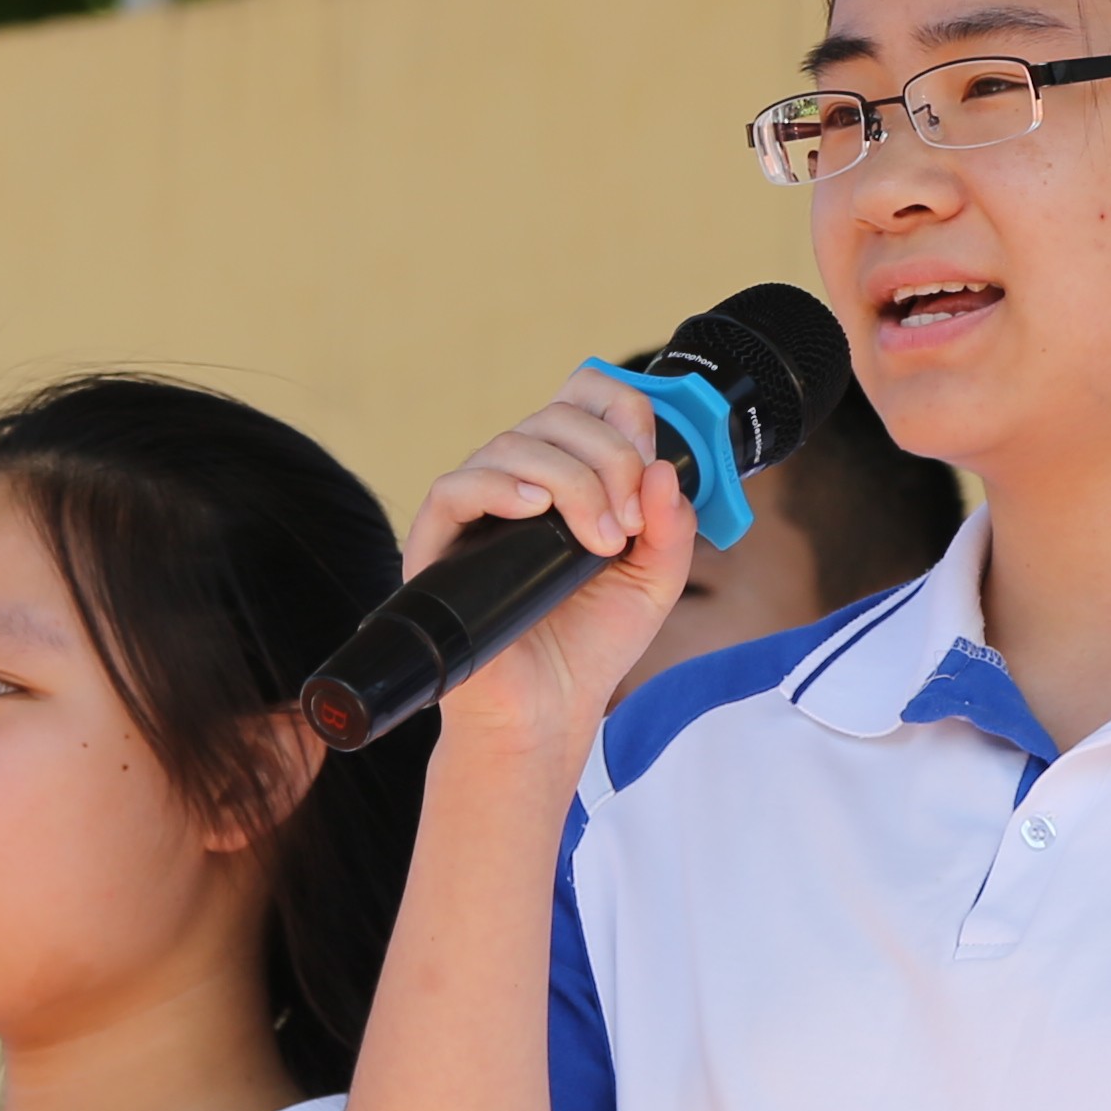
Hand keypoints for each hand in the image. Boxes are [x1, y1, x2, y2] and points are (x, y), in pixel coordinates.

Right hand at [405, 365, 697, 751]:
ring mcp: (477, 510)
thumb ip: (671, 526)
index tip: (651, 458)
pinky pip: (456, 487)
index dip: (620, 410)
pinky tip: (535, 507)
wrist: (549, 710)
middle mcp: (520, 482)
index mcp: (569, 477)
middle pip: (556, 417)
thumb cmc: (594, 643)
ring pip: (512, 444)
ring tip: (601, 540)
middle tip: (630, 522)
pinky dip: (499, 486)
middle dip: (610, 458)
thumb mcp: (656, 579)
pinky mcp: (439, 545)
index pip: (582, 400)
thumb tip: (663, 469)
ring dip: (572, 480)